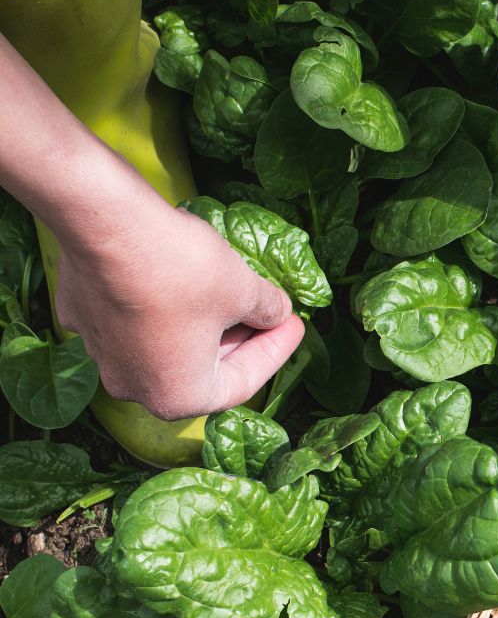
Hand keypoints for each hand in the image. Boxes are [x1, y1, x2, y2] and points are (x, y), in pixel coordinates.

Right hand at [54, 191, 304, 420]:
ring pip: (167, 345)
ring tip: (234, 297)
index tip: (295, 326)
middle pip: (203, 368)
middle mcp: (134, 387)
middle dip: (241, 339)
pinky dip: (162, 306)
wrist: (105, 220)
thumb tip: (276, 312)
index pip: (243, 382)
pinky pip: (133, 319)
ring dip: (202, 324)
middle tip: (270, 315)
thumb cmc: (180, 269)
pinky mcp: (81, 316)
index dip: (276, 351)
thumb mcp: (242, 290)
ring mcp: (102, 353)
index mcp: (178, 396)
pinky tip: (183, 281)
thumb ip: (267, 310)